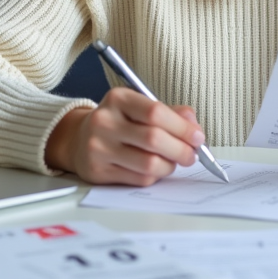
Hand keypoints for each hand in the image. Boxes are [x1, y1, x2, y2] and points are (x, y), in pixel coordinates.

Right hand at [44, 89, 203, 185]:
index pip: (155, 112)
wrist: (79, 139)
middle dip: (181, 150)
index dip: (183, 127)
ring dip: (170, 166)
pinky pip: (139, 179)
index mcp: (118, 98)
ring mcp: (99, 148)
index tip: (198, 137)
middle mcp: (104, 121)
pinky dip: (155, 176)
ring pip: (149, 164)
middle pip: (154, 139)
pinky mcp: (98, 172)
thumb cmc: (119, 122)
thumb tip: (194, 127)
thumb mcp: (140, 107)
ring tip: (172, 161)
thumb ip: (170, 113)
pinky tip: (154, 169)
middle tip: (192, 154)